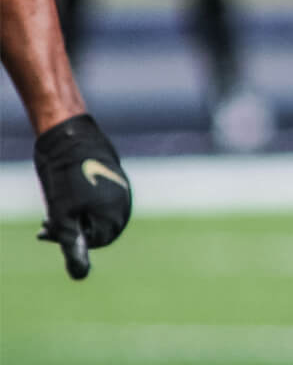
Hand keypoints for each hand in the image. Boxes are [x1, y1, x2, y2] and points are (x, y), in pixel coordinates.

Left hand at [33, 114, 131, 279]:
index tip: (47, 230)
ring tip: (55, 209)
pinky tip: (66, 195)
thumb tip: (80, 276)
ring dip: (76, 217)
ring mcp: (121, 190)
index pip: (95, 243)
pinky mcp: (114, 178)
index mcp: (116, 216)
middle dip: (73, 230)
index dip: (70, 241)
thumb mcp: (63, 218)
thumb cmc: (65, 179)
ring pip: (97, 215)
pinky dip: (82, 203)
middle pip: (98, 230)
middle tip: (47, 222)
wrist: (69, 137)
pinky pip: (100, 200)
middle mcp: (124, 204)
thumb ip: (72, 247)